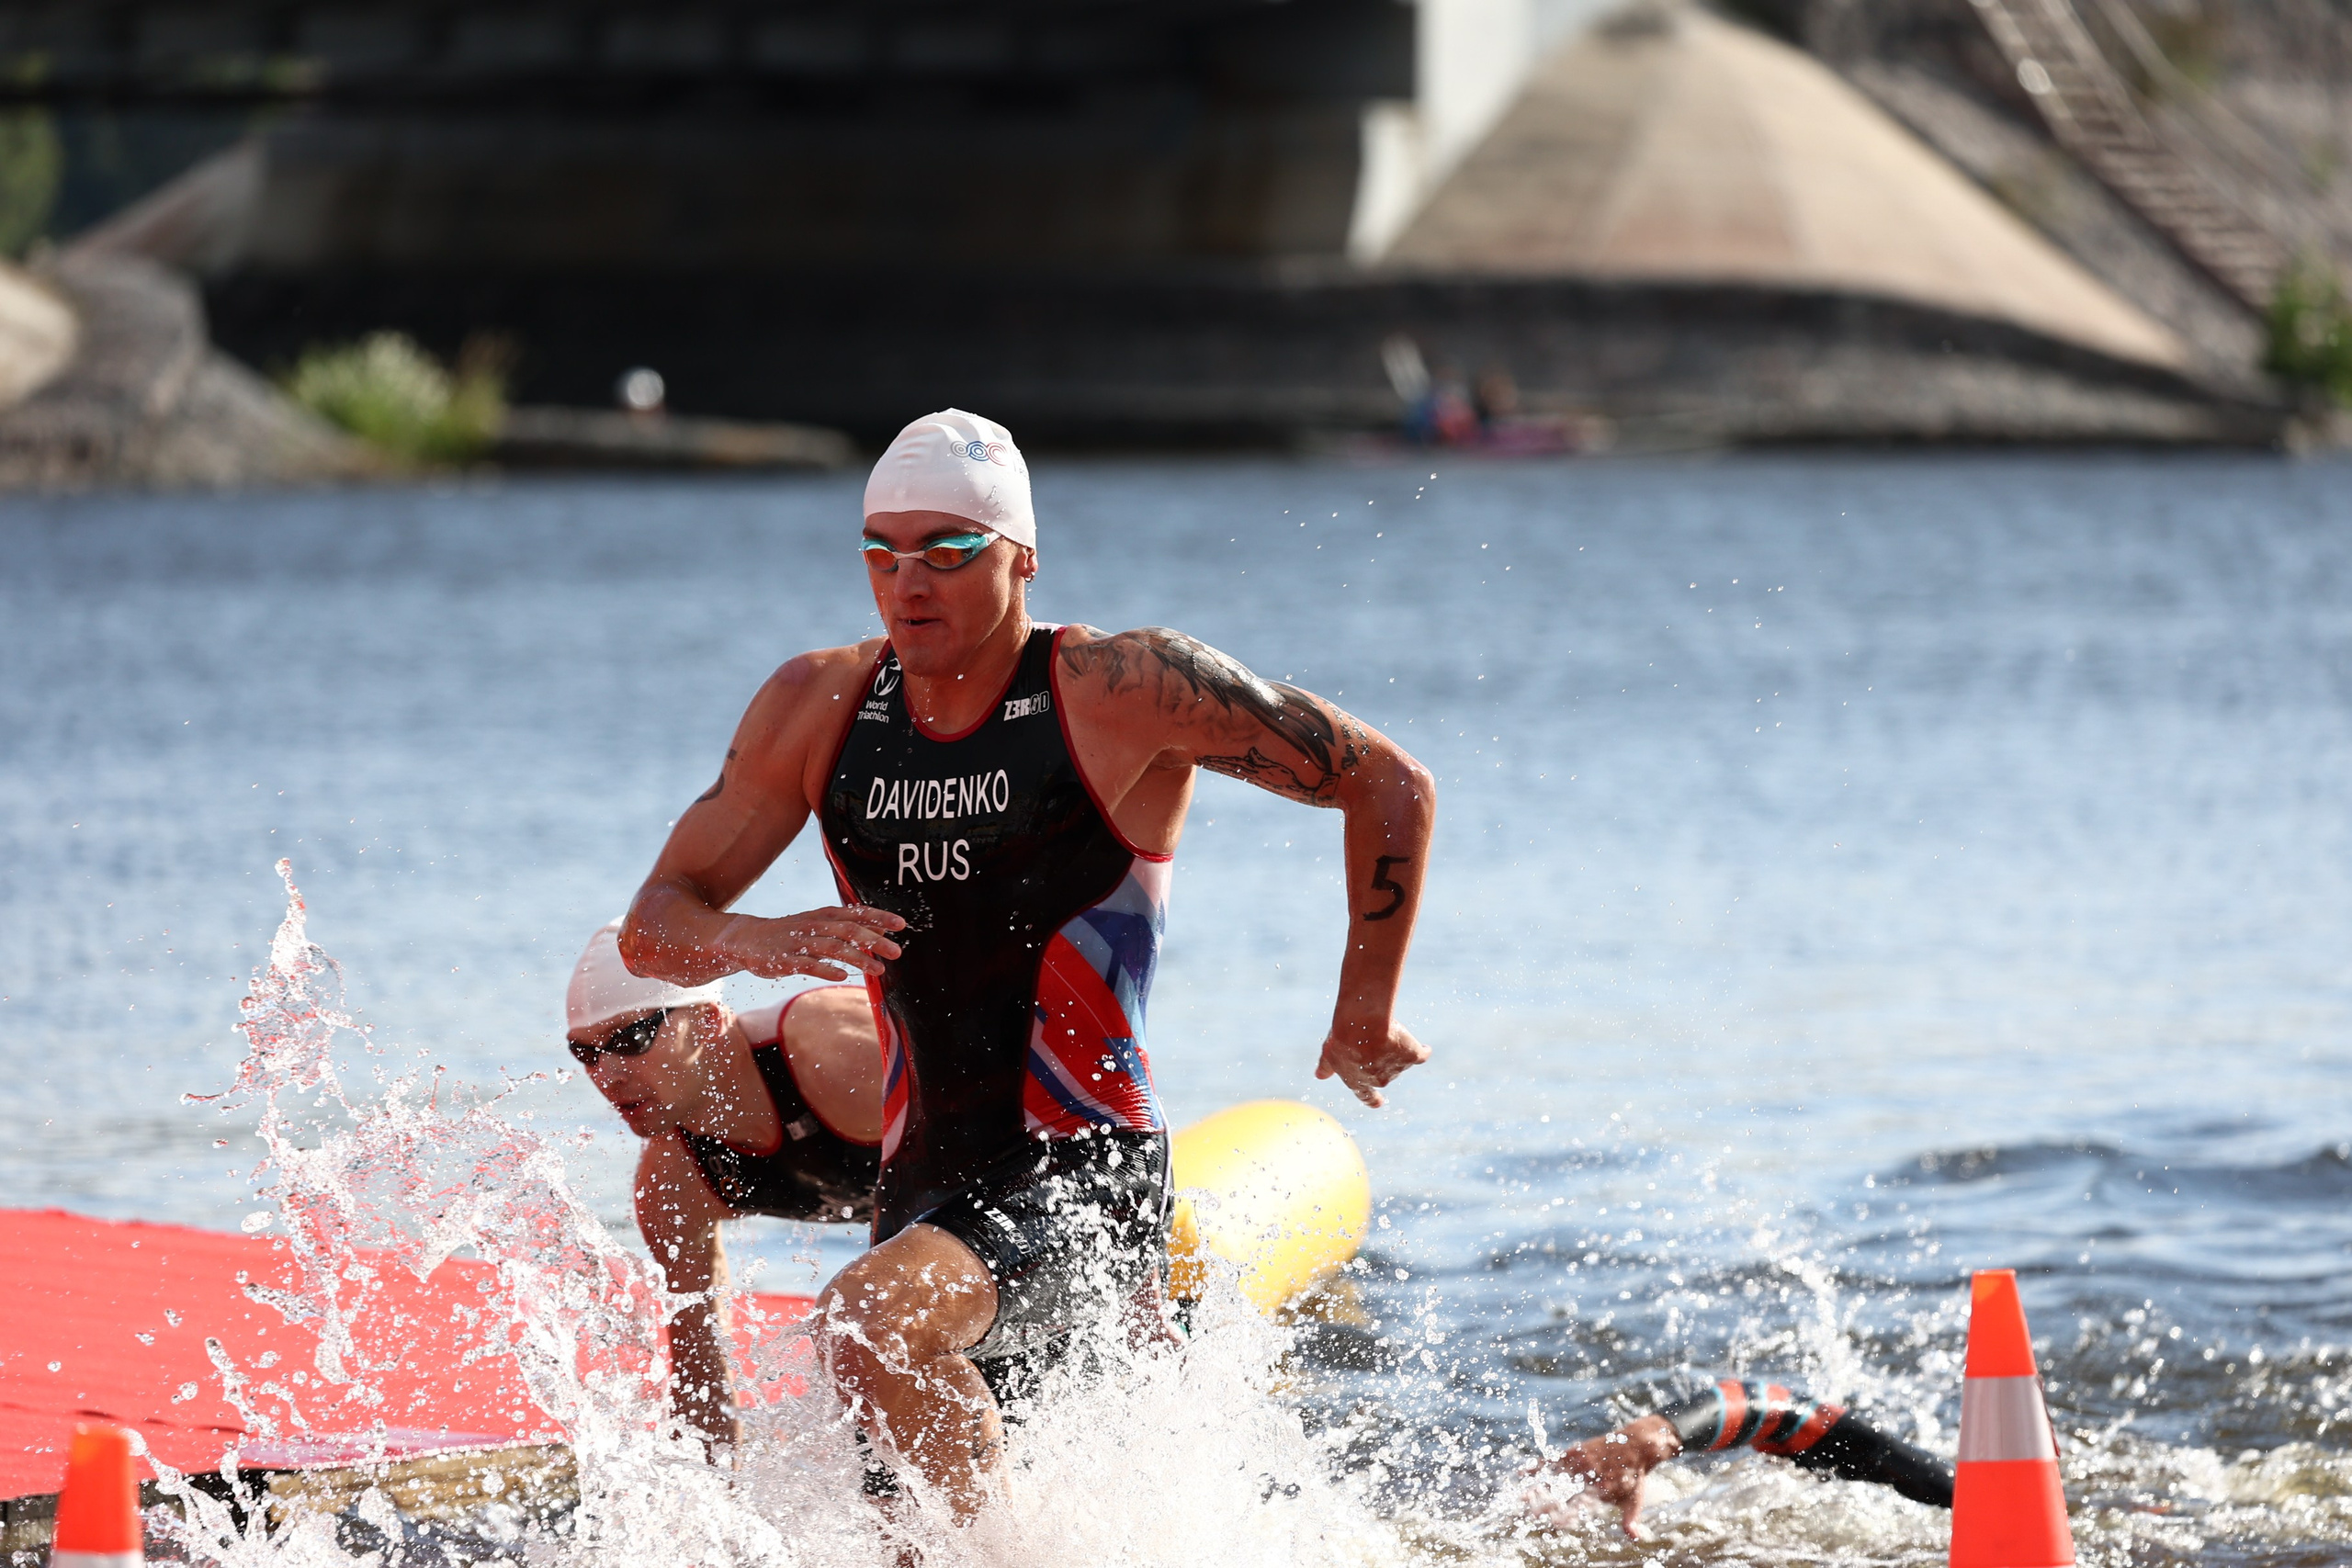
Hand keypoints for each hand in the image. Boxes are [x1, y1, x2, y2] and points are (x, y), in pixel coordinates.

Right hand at [725, 906, 906, 979]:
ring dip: (857, 958)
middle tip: (896, 952)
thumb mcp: (820, 924)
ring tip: (878, 970)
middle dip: (874, 941)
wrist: (747, 939)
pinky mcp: (785, 960)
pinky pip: (807, 964)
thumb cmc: (791, 933)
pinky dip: (825, 969)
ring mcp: (799, 943)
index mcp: (824, 915)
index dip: (879, 918)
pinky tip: (841, 976)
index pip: (856, 913)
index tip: (902, 924)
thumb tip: (883, 930)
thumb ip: (849, 927)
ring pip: (832, 947)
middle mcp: (814, 926)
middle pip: (848, 930)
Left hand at [1314, 1014, 1427, 1107]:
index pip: (1366, 1095)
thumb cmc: (1343, 1038)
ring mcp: (1397, 1070)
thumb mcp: (1330, 1053)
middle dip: (1378, 1057)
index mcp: (1358, 1082)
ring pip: (1398, 1059)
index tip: (1378, 1103)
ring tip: (1382, 1027)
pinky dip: (1422, 1051)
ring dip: (1393, 1047)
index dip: (1372, 1098)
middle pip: (1382, 1071)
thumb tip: (1319, 1075)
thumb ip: (1326, 1066)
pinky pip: (1419, 1055)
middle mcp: (1379, 1080)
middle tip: (1369, 1036)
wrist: (1364, 1025)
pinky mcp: (1411, 1056)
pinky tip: (1424, 1048)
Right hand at [1523, 1417, 1676, 1539]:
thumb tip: (1635, 1539)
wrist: (1637, 1443)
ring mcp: (1580, 1462)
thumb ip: (1630, 1521)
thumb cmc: (1634, 1476)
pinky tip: (1521, 1472)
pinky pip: (1552, 1460)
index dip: (1567, 1515)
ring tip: (1521, 1497)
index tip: (1554, 1524)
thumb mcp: (1634, 1501)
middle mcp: (1589, 1475)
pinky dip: (1536, 1466)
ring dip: (1536, 1487)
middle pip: (1563, 1493)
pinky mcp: (1575, 1452)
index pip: (1580, 1506)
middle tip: (1530, 1514)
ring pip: (1553, 1477)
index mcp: (1602, 1490)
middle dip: (1546, 1504)